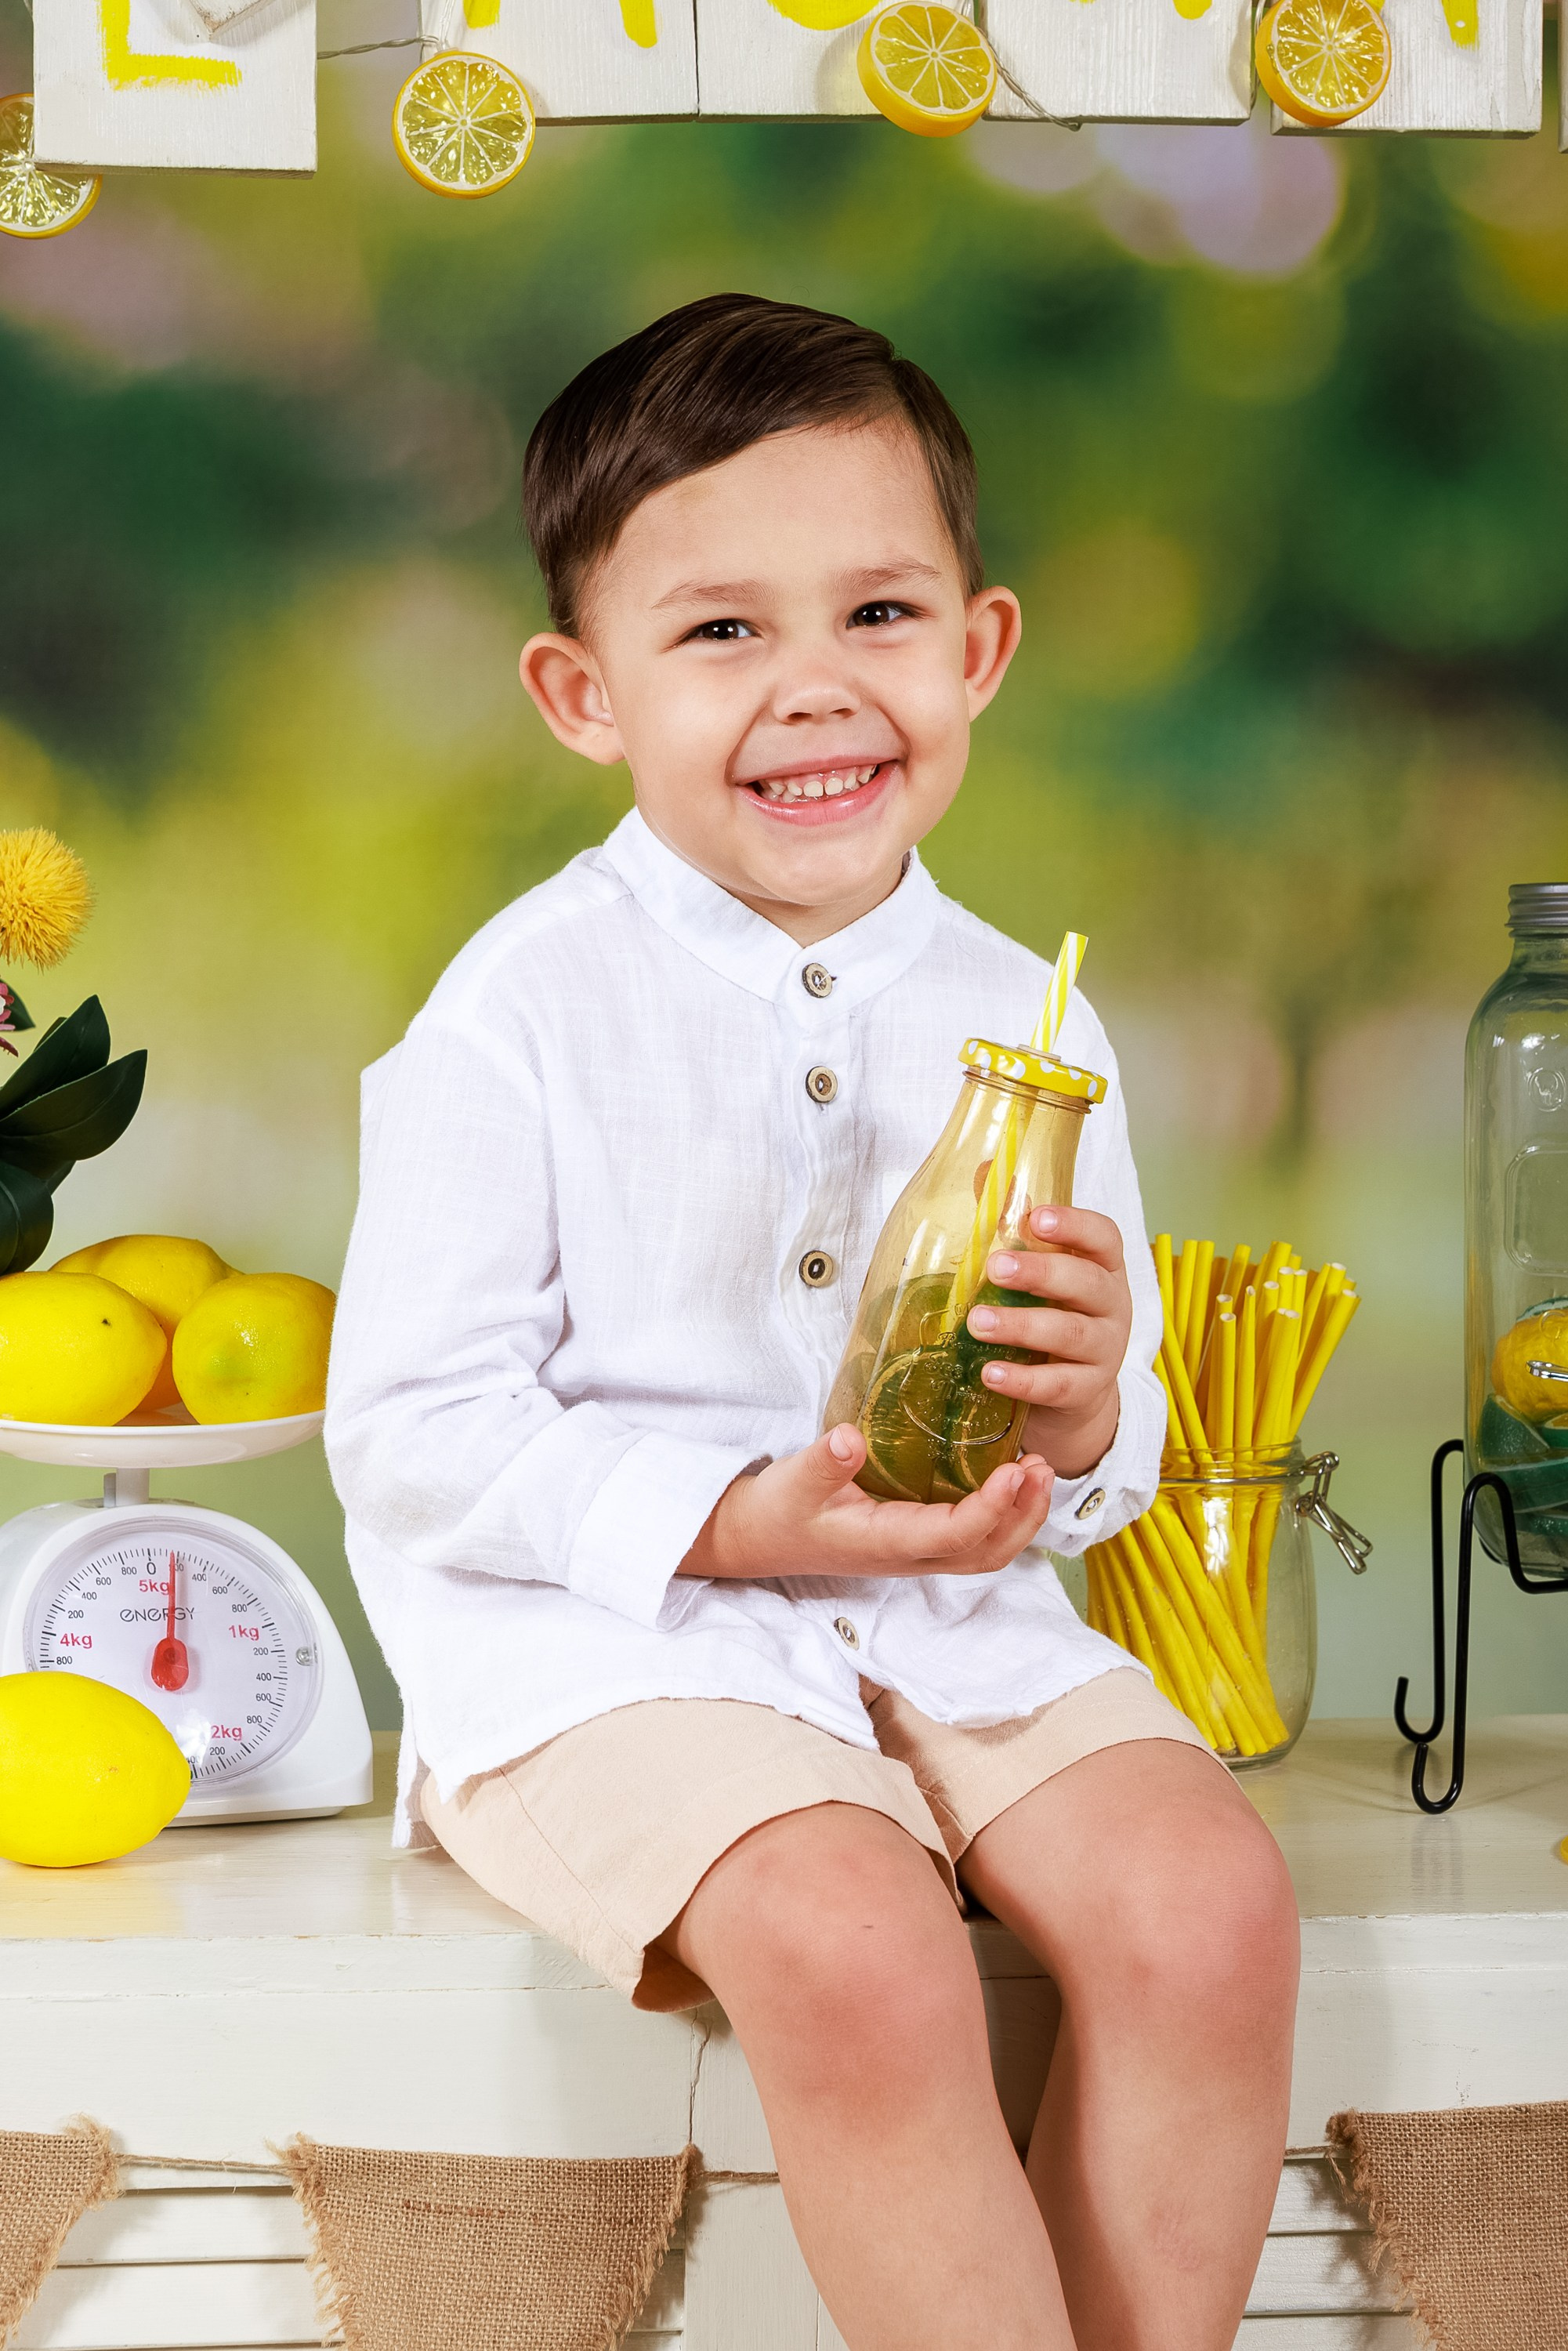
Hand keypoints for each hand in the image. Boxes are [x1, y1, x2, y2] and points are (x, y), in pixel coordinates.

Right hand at [678, 1426, 1053, 1582]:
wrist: (760, 1538)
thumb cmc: (779, 1509)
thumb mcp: (794, 1481)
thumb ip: (823, 1462)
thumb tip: (848, 1439)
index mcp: (885, 1543)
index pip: (953, 1536)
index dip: (990, 1508)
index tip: (1014, 1470)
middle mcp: (910, 1556)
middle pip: (986, 1553)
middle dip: (1023, 1516)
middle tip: (1042, 1468)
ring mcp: (917, 1553)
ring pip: (986, 1550)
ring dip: (1021, 1516)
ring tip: (1040, 1470)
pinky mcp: (918, 1540)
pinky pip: (973, 1537)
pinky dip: (1003, 1513)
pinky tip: (1010, 1476)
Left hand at [965, 1203, 1131, 1479]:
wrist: (1071, 1397)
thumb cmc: (1049, 1316)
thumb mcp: (1036, 1272)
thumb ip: (1011, 1224)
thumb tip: (983, 1168)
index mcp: (1101, 1266)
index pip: (1103, 1237)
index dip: (1075, 1225)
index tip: (1038, 1218)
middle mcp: (1111, 1305)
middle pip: (1087, 1283)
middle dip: (1041, 1272)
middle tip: (995, 1268)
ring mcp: (1105, 1351)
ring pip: (1071, 1334)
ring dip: (1022, 1326)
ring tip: (977, 1322)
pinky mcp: (1088, 1392)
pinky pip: (1059, 1385)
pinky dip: (1024, 1380)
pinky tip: (989, 1373)